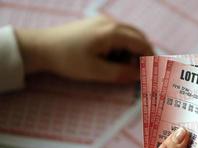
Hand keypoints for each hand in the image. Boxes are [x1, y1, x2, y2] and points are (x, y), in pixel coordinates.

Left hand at [15, 16, 152, 82]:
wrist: (42, 47)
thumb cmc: (69, 60)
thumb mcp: (96, 71)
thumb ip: (121, 73)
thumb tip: (140, 76)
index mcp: (112, 32)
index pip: (141, 43)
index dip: (150, 58)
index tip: (154, 72)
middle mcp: (111, 22)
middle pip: (137, 36)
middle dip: (142, 54)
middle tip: (140, 72)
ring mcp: (103, 22)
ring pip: (128, 35)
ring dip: (131, 51)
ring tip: (123, 67)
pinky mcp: (96, 25)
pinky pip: (117, 34)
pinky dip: (121, 47)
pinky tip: (112, 58)